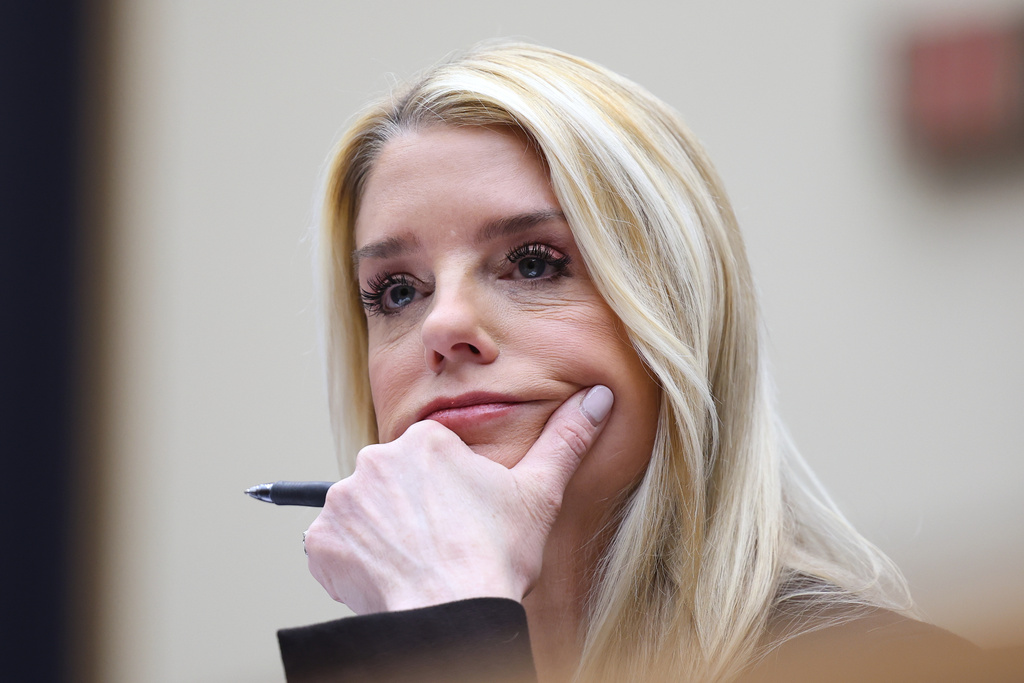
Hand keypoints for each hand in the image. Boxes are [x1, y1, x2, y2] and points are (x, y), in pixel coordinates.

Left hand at [303, 385, 613, 614]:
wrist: (453, 610)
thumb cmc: (496, 555)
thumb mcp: (539, 493)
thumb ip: (566, 439)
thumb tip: (598, 398)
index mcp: (424, 441)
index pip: (429, 459)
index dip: (448, 494)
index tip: (461, 521)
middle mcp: (374, 461)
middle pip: (393, 483)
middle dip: (411, 510)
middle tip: (439, 543)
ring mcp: (343, 501)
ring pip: (363, 512)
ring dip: (382, 533)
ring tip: (415, 562)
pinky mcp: (322, 541)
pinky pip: (334, 545)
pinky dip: (353, 560)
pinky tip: (386, 576)